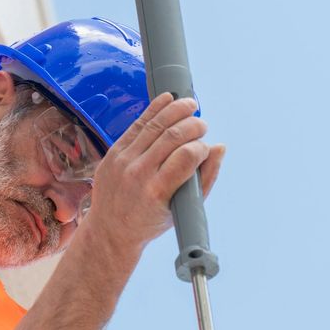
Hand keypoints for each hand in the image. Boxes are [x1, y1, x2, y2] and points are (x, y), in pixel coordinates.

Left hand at [83, 94, 225, 265]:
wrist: (111, 229)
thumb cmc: (151, 221)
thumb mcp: (183, 209)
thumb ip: (205, 179)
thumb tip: (219, 147)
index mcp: (157, 192)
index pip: (187, 155)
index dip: (202, 146)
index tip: (205, 147)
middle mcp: (138, 174)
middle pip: (172, 136)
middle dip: (193, 125)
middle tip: (202, 125)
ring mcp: (123, 162)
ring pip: (155, 125)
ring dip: (176, 110)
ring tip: (190, 105)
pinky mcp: (113, 152)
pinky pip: (137, 124)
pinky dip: (154, 109)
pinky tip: (168, 99)